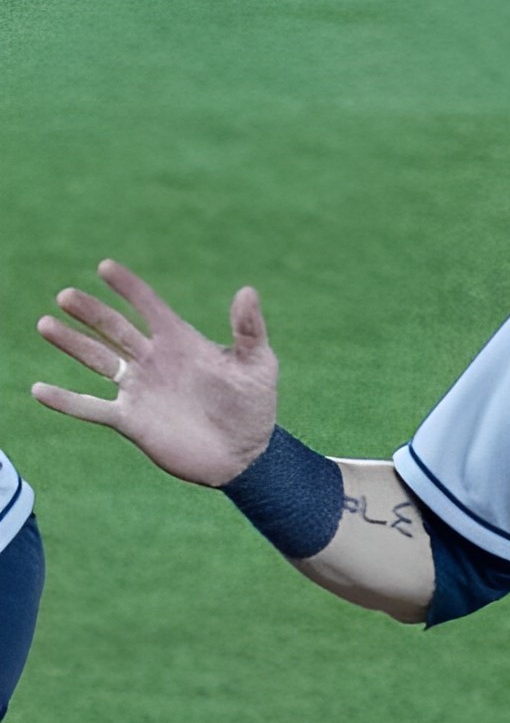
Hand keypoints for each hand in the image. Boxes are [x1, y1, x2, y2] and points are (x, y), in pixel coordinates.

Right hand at [33, 259, 278, 486]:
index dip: (129, 287)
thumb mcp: (258, 366)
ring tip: (46, 324)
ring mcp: (140, 389)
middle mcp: (155, 361)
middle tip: (65, 296)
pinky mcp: (131, 421)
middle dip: (91, 312)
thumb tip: (247, 291)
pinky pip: (91, 407)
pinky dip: (66, 400)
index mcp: (182, 342)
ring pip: (98, 360)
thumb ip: (249, 330)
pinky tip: (39, 390)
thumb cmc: (255, 407)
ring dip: (72, 344)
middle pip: (115, 328)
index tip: (105, 267)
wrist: (245, 455)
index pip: (150, 306)